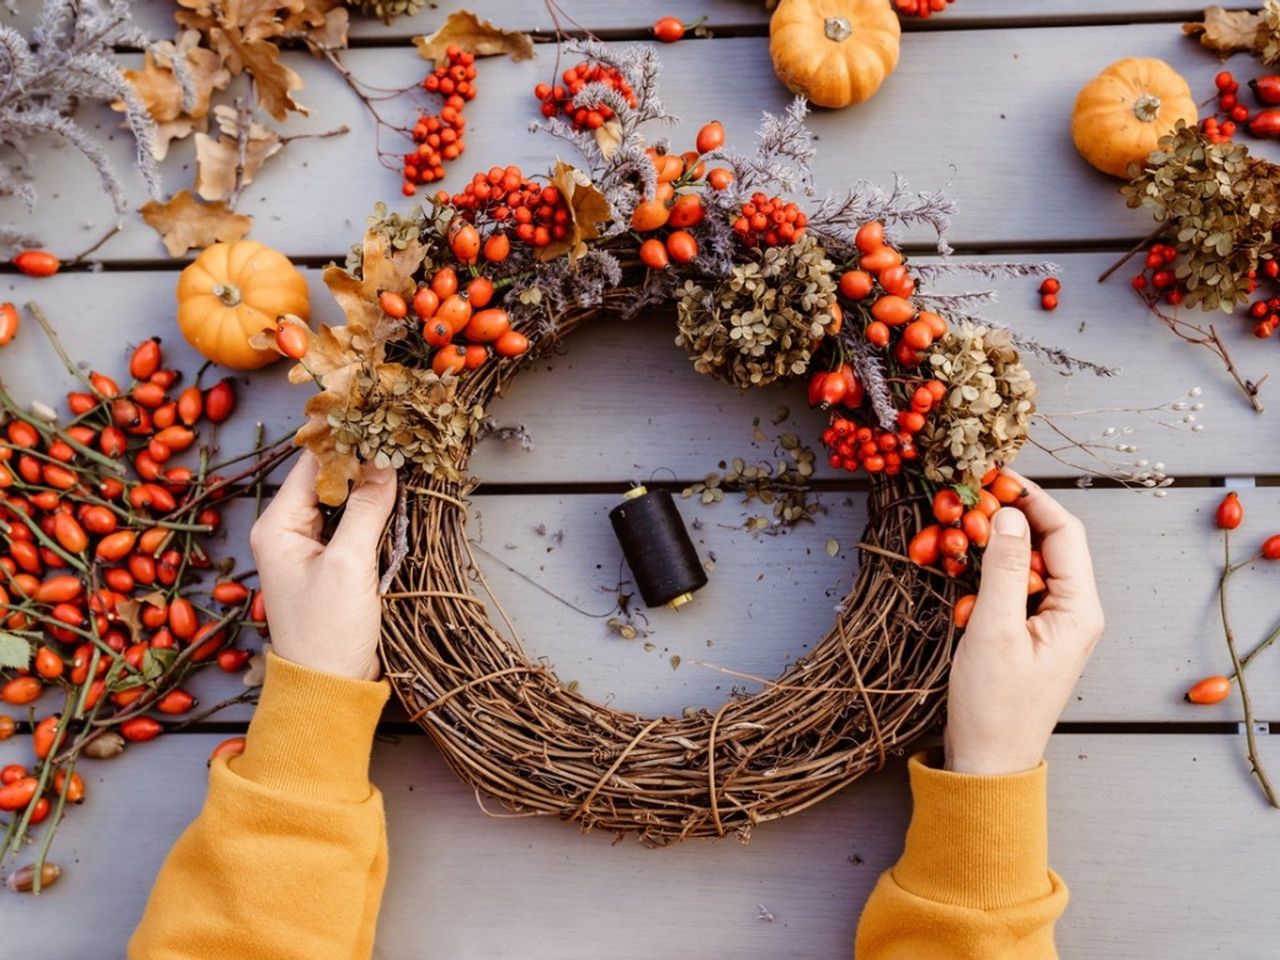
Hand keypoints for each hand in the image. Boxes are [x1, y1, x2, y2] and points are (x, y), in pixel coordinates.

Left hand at [249, 452, 396, 680]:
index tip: (380, 419)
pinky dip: (371, 510)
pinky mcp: (330, 564)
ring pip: (341, 500)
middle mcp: (287, 531)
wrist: (328, 688)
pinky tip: (397, 499)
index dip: (346, 440)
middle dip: (361, 459)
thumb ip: (366, 509)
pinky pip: (349, 524)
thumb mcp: (350, 564)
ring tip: (402, 460)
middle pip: (326, 479)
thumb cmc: (328, 630)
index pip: (311, 465)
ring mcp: (308, 548)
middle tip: (398, 437)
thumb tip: (384, 463)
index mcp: (277, 525)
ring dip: (369, 485)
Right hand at [944, 470, 1104, 775]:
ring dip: (989, 547)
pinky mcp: (1028, 631)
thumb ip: (1002, 568)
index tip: (993, 475)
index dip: (1031, 497)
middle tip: (963, 502)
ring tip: (952, 535)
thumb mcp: (993, 630)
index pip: (1064, 531)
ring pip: (1023, 562)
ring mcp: (1051, 621)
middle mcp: (1073, 610)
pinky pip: (1010, 587)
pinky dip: (984, 575)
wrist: (987, 763)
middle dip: (1005, 519)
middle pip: (1044, 542)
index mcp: (1078, 609)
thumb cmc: (994, 705)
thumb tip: (1007, 513)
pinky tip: (955, 573)